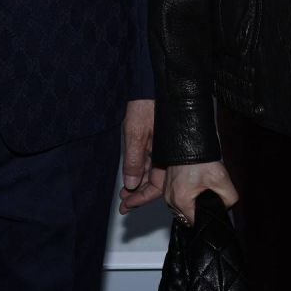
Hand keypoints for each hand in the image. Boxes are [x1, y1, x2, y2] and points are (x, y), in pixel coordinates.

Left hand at [118, 98, 164, 212]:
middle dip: (139, 195)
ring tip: (124, 193)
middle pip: (155, 183)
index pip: (157, 186)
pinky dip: (140, 171)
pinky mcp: (156, 142)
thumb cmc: (145, 104)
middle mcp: (166, 154)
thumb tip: (131, 183)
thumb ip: (134, 160)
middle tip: (124, 204)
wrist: (149, 85)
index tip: (128, 205)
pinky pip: (150, 162)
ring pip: (151, 174)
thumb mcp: (135, 133)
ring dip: (138, 184)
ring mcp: (161, 149)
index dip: (142, 198)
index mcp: (166, 155)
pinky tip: (131, 176)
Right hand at [165, 160, 238, 225]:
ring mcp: (166, 194)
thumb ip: (229, 199)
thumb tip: (225, 208)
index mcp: (181, 200)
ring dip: (191, 207)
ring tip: (201, 195)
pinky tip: (195, 190)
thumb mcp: (221, 179)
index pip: (195, 223)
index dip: (206, 219)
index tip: (213, 211)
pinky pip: (177, 201)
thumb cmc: (201, 158)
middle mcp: (170, 199)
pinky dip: (186, 199)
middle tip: (209, 201)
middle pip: (187, 218)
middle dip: (198, 213)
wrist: (189, 141)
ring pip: (181, 211)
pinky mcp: (166, 187)